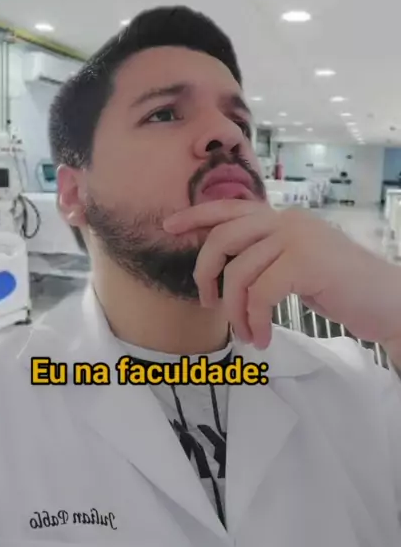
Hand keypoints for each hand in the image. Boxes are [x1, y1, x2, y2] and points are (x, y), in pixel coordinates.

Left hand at [163, 201, 400, 350]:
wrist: (388, 301)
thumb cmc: (341, 288)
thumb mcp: (297, 265)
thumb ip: (265, 257)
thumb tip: (224, 271)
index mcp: (281, 219)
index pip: (229, 209)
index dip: (195, 216)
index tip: (168, 227)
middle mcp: (287, 221)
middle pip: (223, 239)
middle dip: (206, 274)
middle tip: (208, 304)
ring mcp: (298, 238)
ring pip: (240, 274)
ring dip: (237, 313)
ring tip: (248, 335)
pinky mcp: (307, 262)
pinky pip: (261, 294)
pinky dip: (256, 321)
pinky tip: (264, 337)